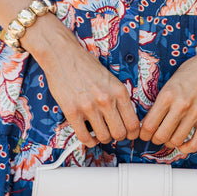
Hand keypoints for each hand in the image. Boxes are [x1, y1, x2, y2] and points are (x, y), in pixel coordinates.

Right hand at [33, 29, 140, 147]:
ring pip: (103, 137)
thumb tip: (126, 118)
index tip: (128, 133)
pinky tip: (88, 136)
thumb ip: (118, 97)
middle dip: (117, 137)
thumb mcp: (110, 79)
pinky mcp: (72, 111)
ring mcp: (89, 107)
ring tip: (99, 132)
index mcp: (119, 91)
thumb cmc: (86, 65)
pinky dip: (88, 141)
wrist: (63, 55)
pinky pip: (84, 137)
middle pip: (120, 134)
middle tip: (112, 133)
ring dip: (102, 138)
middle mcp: (106, 100)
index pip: (133, 123)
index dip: (132, 133)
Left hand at [139, 46, 196, 154]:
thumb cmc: (195, 69)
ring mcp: (195, 114)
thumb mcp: (171, 81)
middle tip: (155, 137)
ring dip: (170, 143)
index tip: (145, 133)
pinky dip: (187, 148)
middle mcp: (181, 105)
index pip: (149, 124)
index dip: (144, 133)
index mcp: (168, 94)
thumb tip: (151, 116)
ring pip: (176, 141)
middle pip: (161, 136)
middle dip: (155, 139)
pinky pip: (196, 142)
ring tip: (170, 138)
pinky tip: (183, 144)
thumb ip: (162, 99)